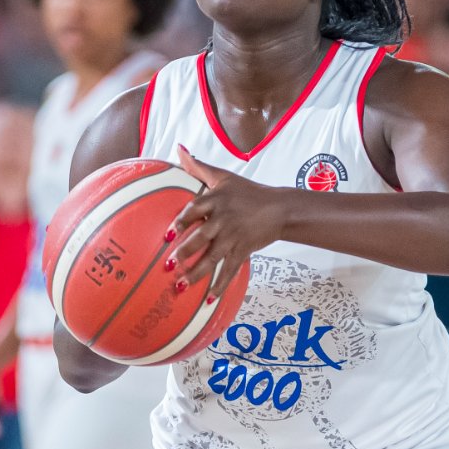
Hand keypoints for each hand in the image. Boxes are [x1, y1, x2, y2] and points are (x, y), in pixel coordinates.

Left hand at [168, 145, 285, 296]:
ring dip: (197, 273)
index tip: (169, 232)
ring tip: (181, 285)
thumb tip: (178, 148)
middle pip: (203, 237)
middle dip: (187, 251)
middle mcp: (224, 220)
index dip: (182, 221)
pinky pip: (229, 271)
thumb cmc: (247, 191)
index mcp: (216, 200)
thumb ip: (197, 165)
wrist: (279, 208)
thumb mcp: (223, 176)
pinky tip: (208, 299)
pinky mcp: (243, 251)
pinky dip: (219, 286)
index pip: (196, 210)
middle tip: (170, 263)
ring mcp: (234, 237)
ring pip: (214, 258)